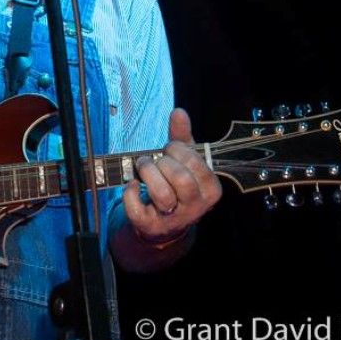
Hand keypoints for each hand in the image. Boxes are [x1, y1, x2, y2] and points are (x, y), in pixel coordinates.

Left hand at [121, 108, 221, 244]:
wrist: (163, 224)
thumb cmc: (175, 186)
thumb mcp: (183, 162)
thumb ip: (182, 137)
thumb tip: (179, 112)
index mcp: (210, 189)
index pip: (195, 162)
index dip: (177, 150)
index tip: (169, 150)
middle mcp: (197, 207)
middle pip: (180, 178)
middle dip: (161, 162)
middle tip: (153, 160)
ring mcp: (175, 219)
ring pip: (162, 194)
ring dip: (146, 174)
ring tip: (142, 169)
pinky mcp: (151, 227)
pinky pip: (138, 209)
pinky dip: (130, 193)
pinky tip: (132, 185)